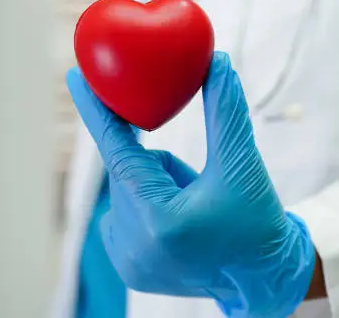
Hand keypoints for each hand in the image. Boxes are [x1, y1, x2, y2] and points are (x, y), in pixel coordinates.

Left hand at [67, 52, 315, 316]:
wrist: (264, 277)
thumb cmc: (258, 222)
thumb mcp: (242, 163)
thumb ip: (225, 111)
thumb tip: (215, 62)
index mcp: (161, 221)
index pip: (118, 152)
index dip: (97, 110)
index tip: (75, 75)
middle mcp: (134, 246)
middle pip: (129, 171)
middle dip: (159, 164)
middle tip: (197, 182)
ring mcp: (127, 262)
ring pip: (128, 190)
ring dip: (156, 184)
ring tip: (195, 208)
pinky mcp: (128, 269)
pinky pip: (126, 214)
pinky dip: (149, 205)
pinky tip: (181, 224)